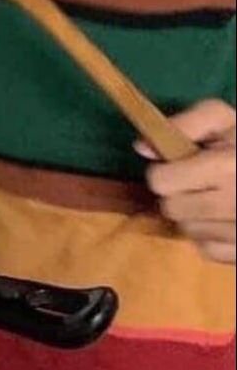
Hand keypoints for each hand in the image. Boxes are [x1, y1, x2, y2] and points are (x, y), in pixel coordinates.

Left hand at [138, 100, 235, 263]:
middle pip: (171, 208)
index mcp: (225, 167)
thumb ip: (184, 124)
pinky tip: (225, 220)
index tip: (177, 166)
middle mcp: (233, 204)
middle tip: (198, 183)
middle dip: (177, 194)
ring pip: (187, 231)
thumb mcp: (224, 119)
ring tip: (215, 199)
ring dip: (193, 216)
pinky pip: (209, 251)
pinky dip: (211, 238)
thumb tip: (141, 147)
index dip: (164, 171)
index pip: (161, 182)